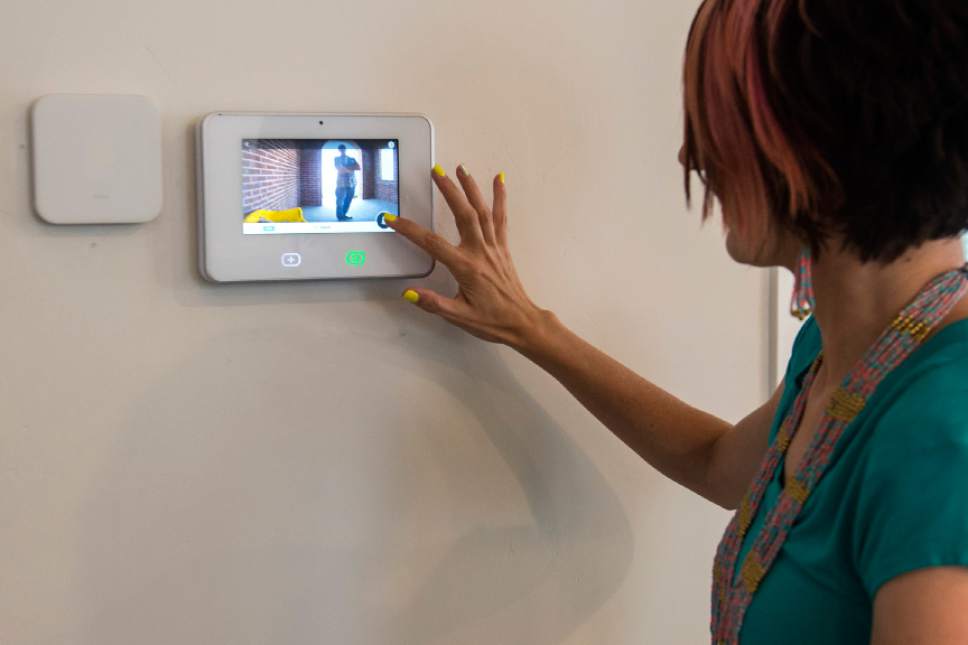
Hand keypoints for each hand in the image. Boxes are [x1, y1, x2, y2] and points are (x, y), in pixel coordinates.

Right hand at [385, 164, 549, 349]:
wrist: (521, 322)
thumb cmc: (492, 321)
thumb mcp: (459, 316)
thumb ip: (433, 303)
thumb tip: (410, 293)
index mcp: (466, 267)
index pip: (432, 243)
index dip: (410, 230)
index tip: (393, 219)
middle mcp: (481, 252)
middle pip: (463, 214)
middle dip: (449, 190)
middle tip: (436, 172)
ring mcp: (493, 247)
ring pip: (482, 210)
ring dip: (471, 187)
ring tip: (460, 168)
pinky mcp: (502, 247)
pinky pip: (501, 217)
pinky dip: (500, 197)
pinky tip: (499, 179)